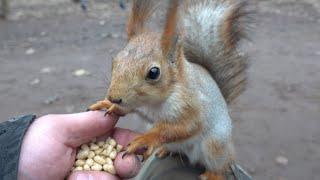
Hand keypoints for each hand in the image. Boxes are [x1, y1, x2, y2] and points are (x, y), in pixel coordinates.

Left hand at [18, 111, 140, 179]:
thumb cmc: (30, 150)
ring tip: (80, 177)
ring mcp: (92, 177)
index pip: (120, 138)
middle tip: (122, 163)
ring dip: (106, 177)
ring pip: (116, 178)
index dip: (132, 141)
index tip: (137, 145)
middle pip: (126, 161)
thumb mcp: (58, 129)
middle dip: (129, 162)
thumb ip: (89, 121)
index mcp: (91, 139)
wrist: (11, 177)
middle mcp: (95, 159)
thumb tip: (114, 112)